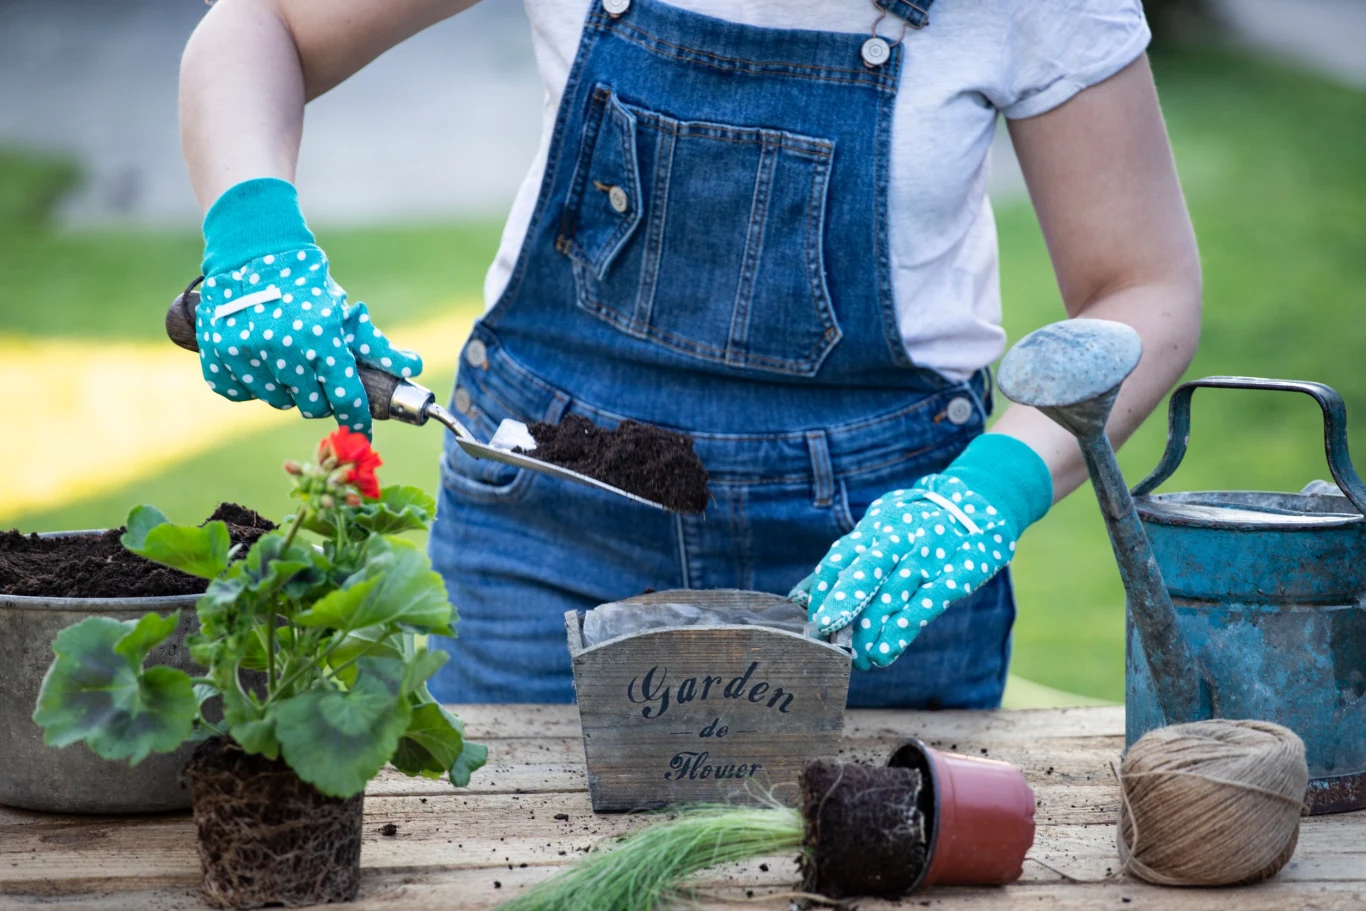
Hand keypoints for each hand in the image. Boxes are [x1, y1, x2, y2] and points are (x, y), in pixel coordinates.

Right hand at [193, 178, 420, 435]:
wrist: (250, 254)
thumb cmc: (305, 287)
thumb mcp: (343, 314)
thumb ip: (376, 347)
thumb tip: (413, 367)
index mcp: (320, 338)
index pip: (345, 398)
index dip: (356, 420)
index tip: (361, 431)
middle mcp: (282, 347)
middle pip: (310, 406)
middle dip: (319, 397)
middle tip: (317, 377)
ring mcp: (245, 352)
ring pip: (275, 401)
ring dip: (285, 390)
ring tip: (286, 363)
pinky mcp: (217, 355)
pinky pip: (239, 393)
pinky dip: (250, 384)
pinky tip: (258, 362)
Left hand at [791, 434, 1051, 670]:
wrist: (979, 503)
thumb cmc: (916, 526)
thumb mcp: (879, 531)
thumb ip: (844, 565)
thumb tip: (799, 598)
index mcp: (877, 529)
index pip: (843, 556)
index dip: (826, 588)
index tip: (812, 618)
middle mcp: (901, 537)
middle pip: (869, 567)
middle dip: (846, 600)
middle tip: (826, 631)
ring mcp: (931, 553)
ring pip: (898, 588)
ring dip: (876, 624)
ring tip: (859, 657)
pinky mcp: (960, 570)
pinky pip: (932, 597)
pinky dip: (909, 621)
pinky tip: (890, 645)